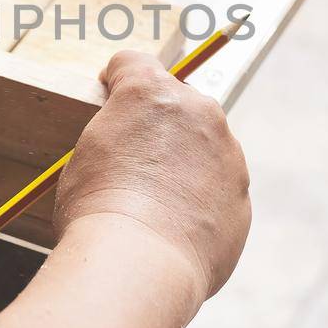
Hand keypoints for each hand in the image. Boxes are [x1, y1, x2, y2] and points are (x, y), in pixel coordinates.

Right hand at [54, 51, 250, 298]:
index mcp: (150, 92)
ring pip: (205, 146)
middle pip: (178, 103)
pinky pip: (219, 187)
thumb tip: (123, 150)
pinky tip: (175, 227)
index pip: (133, 63)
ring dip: (185, 162)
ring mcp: (227, 152)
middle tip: (133, 160)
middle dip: (159, 124)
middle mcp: (197, 111)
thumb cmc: (97, 210)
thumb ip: (113, 137)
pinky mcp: (242, 193)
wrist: (139, 263)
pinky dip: (202, 199)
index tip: (111, 97)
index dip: (116, 80)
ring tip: (155, 203)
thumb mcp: (85, 158)